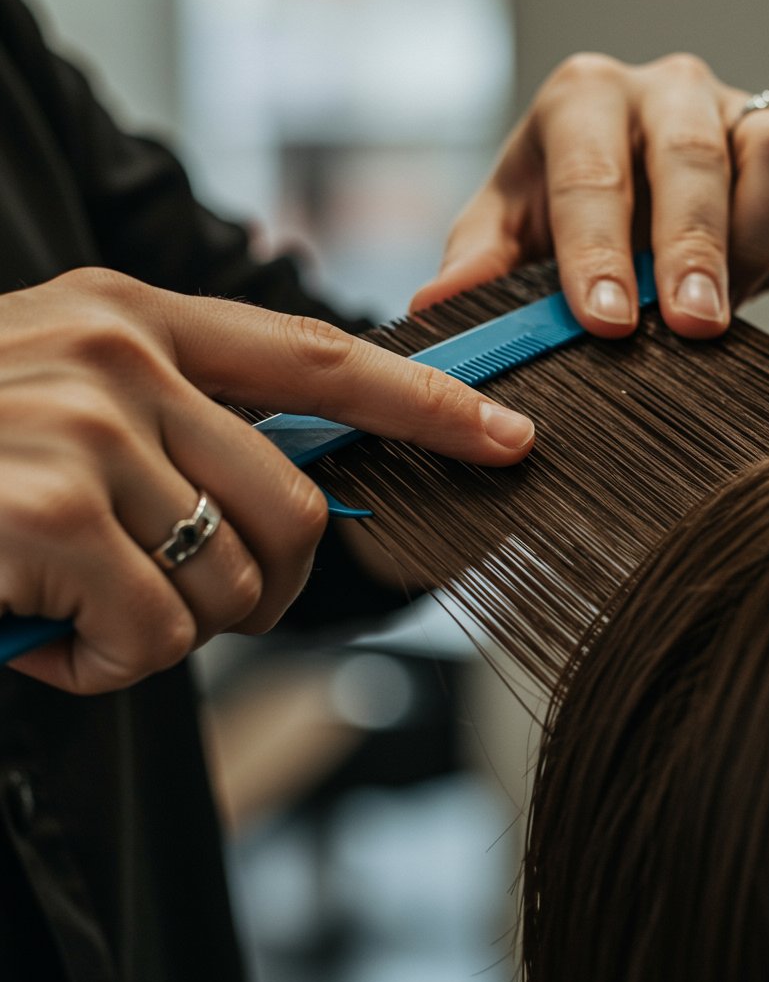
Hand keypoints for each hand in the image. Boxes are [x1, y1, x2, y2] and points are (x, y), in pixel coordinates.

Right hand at [0, 268, 533, 693]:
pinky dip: (108, 664)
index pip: (322, 359)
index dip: (427, 402)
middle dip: (260, 589)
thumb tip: (301, 502)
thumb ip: (188, 432)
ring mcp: (83, 422)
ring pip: (229, 579)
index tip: (508, 434)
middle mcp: (121, 353)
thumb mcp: (76, 403)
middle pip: (294, 507)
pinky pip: (154, 631)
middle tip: (183, 608)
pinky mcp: (46, 506)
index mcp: (142, 318)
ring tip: (88, 612)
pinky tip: (45, 637)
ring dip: (172, 630)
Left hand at [412, 53, 768, 338]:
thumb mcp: (507, 231)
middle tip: (691, 326)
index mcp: (584, 101)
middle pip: (694, 154)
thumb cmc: (561, 214)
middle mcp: (667, 91)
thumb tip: (437, 308)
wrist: (635, 197)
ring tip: (717, 313)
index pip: (592, 170)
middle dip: (693, 247)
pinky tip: (763, 284)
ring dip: (754, 247)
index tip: (607, 321)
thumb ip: (479, 265)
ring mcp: (742, 113)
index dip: (599, 249)